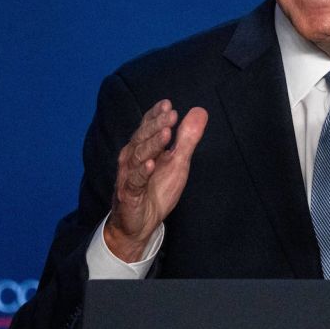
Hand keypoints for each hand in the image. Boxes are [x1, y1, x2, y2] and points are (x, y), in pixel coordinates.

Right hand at [104, 99, 206, 261]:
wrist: (139, 224)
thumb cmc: (156, 190)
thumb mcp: (178, 162)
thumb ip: (187, 138)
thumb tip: (200, 111)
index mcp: (143, 147)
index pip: (147, 126)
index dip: (156, 115)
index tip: (168, 104)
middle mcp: (132, 158)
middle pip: (143, 137)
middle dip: (157, 125)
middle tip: (171, 114)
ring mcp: (129, 176)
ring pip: (139, 156)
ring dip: (152, 144)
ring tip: (166, 133)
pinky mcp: (129, 194)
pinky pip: (135, 182)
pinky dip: (142, 172)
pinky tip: (151, 164)